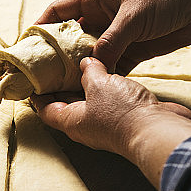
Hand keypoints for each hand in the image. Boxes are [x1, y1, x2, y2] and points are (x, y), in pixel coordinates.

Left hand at [31, 58, 190, 186]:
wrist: (158, 129)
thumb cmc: (122, 112)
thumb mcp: (99, 84)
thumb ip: (89, 72)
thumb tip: (85, 63)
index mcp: (71, 121)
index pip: (44, 108)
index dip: (37, 94)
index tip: (32, 78)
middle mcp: (85, 124)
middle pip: (65, 104)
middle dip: (60, 85)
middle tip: (55, 62)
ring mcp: (105, 122)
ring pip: (89, 101)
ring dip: (85, 83)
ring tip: (80, 61)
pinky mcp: (124, 117)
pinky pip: (108, 100)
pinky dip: (105, 86)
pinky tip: (108, 69)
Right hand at [36, 0, 190, 74]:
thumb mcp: (132, 18)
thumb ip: (110, 43)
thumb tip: (92, 68)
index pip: (59, 10)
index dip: (41, 25)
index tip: (27, 44)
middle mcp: (102, 17)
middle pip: (71, 36)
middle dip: (57, 54)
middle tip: (42, 74)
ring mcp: (117, 34)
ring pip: (90, 54)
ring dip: (79, 69)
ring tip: (62, 87)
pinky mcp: (132, 49)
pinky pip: (110, 66)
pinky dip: (101, 77)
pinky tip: (91, 91)